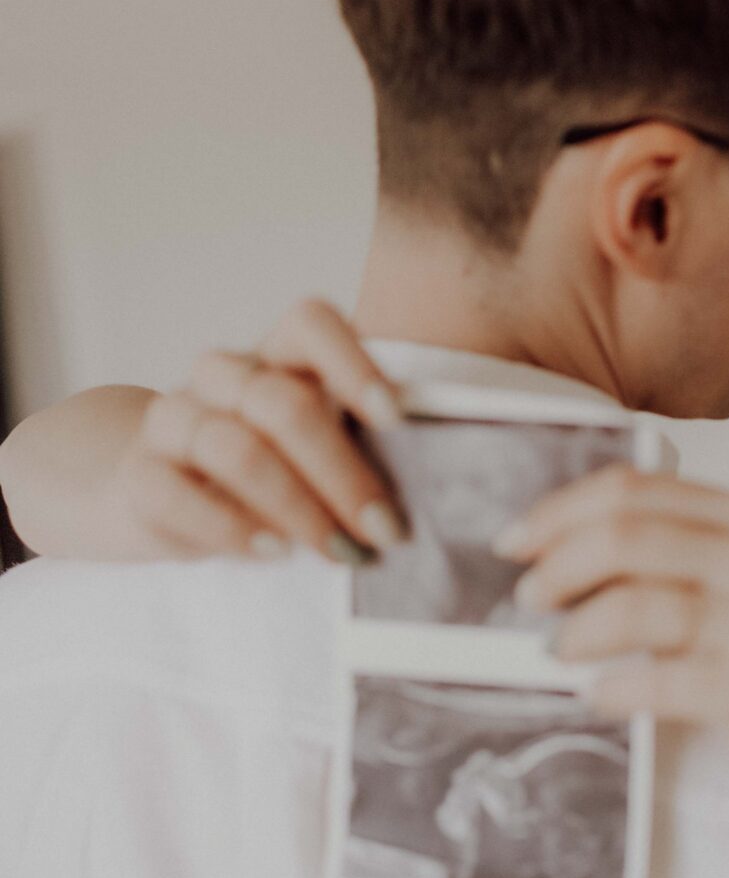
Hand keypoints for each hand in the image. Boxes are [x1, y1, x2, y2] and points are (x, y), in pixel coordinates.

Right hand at [118, 299, 406, 561]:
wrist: (156, 490)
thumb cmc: (267, 470)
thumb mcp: (314, 452)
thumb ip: (364, 452)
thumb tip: (438, 493)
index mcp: (278, 357)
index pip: (310, 324)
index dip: (353, 364)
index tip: (396, 420)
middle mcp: (224, 377)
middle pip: (281, 403)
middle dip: (342, 472)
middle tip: (385, 530)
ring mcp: (175, 419)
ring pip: (234, 448)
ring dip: (296, 507)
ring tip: (337, 552)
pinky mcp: (140, 473)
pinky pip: (176, 492)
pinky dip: (231, 528)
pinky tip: (272, 553)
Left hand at [498, 465, 728, 796]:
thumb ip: (671, 553)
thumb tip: (554, 550)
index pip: (631, 489)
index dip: (558, 511)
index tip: (514, 541)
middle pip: (624, 536)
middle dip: (557, 566)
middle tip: (528, 596)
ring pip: (632, 607)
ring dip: (575, 631)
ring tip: (557, 652)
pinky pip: (655, 680)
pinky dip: (610, 689)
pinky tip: (597, 696)